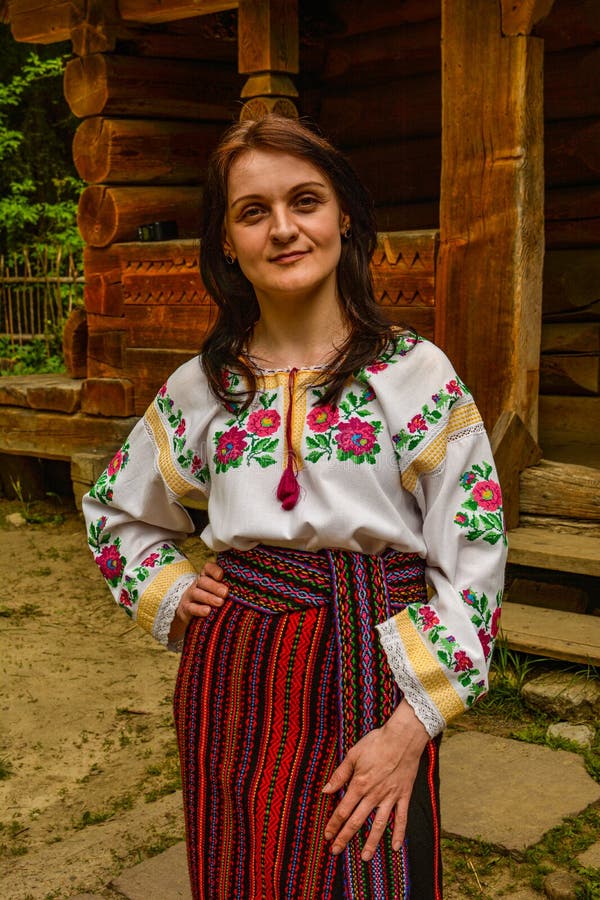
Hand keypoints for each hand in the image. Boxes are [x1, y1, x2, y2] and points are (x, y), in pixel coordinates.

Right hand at [168, 561, 227, 641]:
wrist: (188, 611)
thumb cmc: (210, 598)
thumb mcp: (218, 591)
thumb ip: (227, 587)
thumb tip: (248, 588)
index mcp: (205, 577)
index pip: (207, 568)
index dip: (214, 570)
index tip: (221, 576)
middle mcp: (197, 584)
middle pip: (203, 581)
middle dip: (215, 586)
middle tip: (225, 593)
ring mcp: (190, 596)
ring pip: (196, 593)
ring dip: (209, 597)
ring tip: (220, 603)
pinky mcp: (185, 608)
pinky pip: (190, 607)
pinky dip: (199, 609)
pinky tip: (208, 611)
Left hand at [322, 700, 428, 860]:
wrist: (402, 737)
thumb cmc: (376, 742)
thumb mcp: (353, 754)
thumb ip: (339, 774)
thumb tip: (325, 790)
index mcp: (359, 784)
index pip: (342, 810)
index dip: (333, 824)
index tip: (327, 835)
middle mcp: (373, 795)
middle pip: (356, 821)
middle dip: (345, 837)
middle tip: (336, 851)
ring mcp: (390, 797)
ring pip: (379, 824)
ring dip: (371, 842)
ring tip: (365, 858)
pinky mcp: (403, 795)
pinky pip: (401, 818)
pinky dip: (399, 833)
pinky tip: (396, 847)